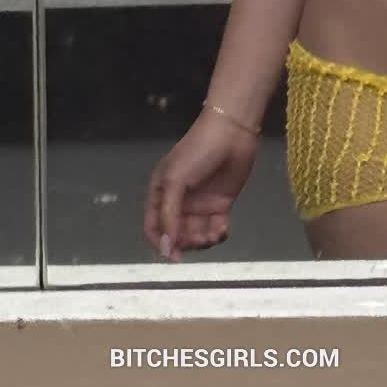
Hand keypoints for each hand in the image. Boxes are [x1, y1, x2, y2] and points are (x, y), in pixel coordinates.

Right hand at [144, 110, 257, 260]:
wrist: (232, 131)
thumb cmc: (198, 150)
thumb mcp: (175, 180)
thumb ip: (169, 214)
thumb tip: (166, 246)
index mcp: (161, 194)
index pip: (154, 228)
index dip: (161, 244)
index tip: (174, 255)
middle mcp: (178, 202)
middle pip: (177, 235)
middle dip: (187, 243)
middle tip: (200, 239)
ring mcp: (200, 204)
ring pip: (196, 235)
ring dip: (203, 241)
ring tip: (215, 234)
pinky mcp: (220, 204)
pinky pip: (214, 228)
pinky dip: (218, 234)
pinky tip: (223, 228)